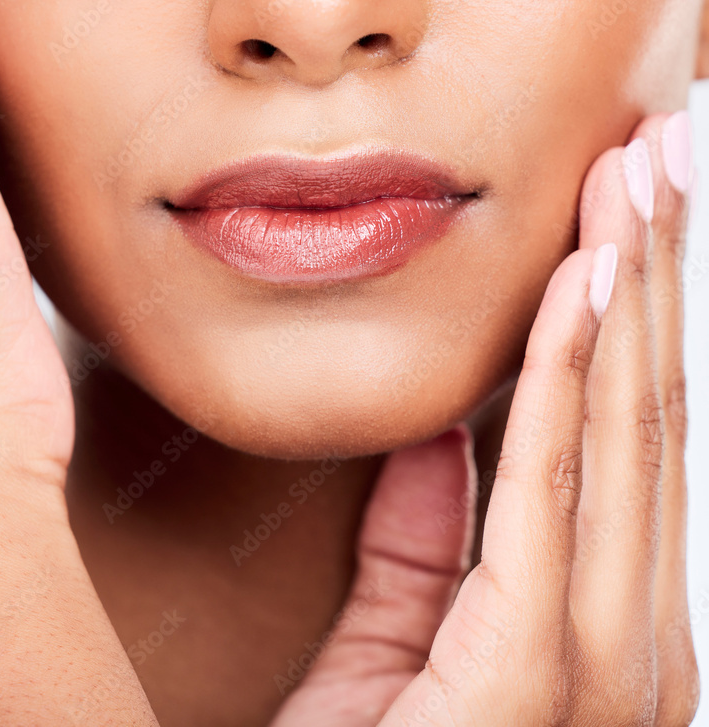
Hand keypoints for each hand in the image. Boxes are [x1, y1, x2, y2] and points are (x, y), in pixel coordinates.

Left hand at [271, 113, 698, 725]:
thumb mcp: (396, 660)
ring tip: (642, 186)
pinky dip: (575, 375)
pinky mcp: (550, 657)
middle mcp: (632, 630)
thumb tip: (436, 445)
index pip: (619, 442)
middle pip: (646, 417)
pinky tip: (584, 288)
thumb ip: (425, 555)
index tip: (626, 228)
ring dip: (633, 296)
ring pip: (628, 430)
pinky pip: (561, 481)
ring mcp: (609, 648)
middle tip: (661, 163)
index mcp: (598, 625)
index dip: (628, 324)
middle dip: (657, 280)